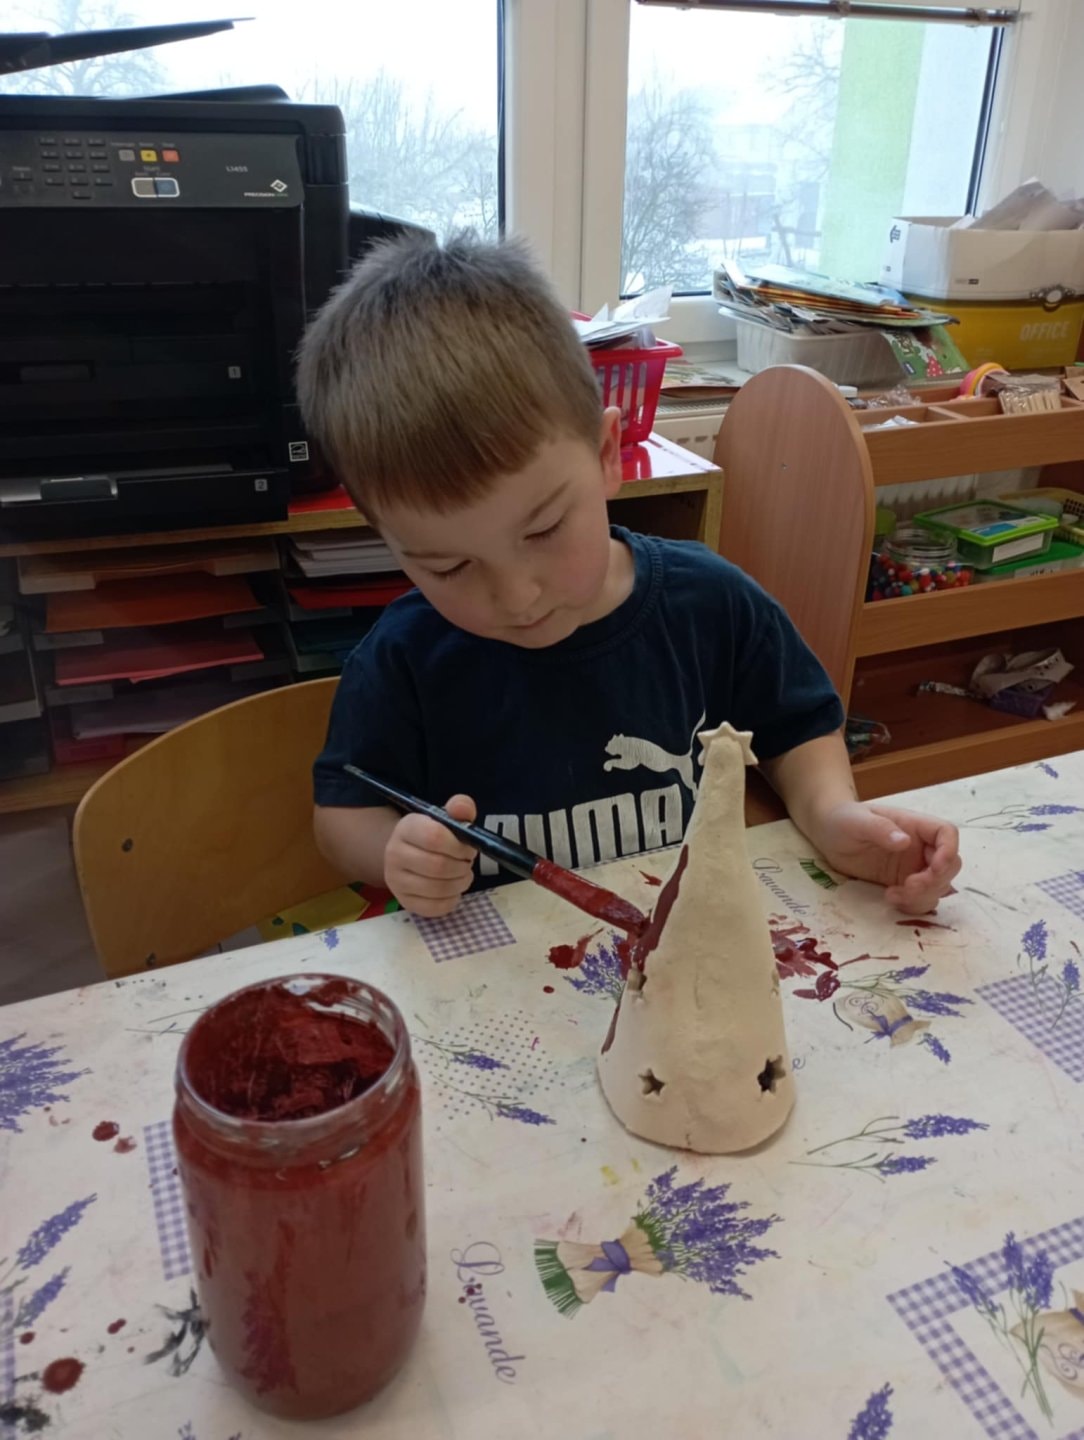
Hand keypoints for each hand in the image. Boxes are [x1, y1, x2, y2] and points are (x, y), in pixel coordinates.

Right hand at [383, 794, 477, 917]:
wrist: (405, 853)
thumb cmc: (431, 834)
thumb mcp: (445, 816)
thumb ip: (459, 808)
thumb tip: (463, 809)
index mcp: (406, 828)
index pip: (435, 837)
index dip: (459, 846)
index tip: (469, 848)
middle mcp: (395, 854)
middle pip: (438, 866)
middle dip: (462, 866)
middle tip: (467, 863)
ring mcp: (396, 881)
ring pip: (437, 889)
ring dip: (460, 883)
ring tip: (464, 875)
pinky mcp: (404, 901)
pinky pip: (435, 908)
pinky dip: (452, 900)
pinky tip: (454, 889)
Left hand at [811, 802, 960, 914]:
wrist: (828, 834)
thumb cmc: (843, 819)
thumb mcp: (857, 821)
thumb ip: (880, 828)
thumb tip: (904, 841)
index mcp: (914, 825)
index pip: (946, 833)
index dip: (949, 851)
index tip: (935, 868)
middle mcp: (920, 847)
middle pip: (949, 865)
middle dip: (934, 880)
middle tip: (908, 887)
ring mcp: (913, 867)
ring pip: (938, 886)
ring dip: (923, 896)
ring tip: (893, 895)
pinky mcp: (903, 884)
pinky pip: (920, 899)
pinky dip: (913, 904)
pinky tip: (890, 898)